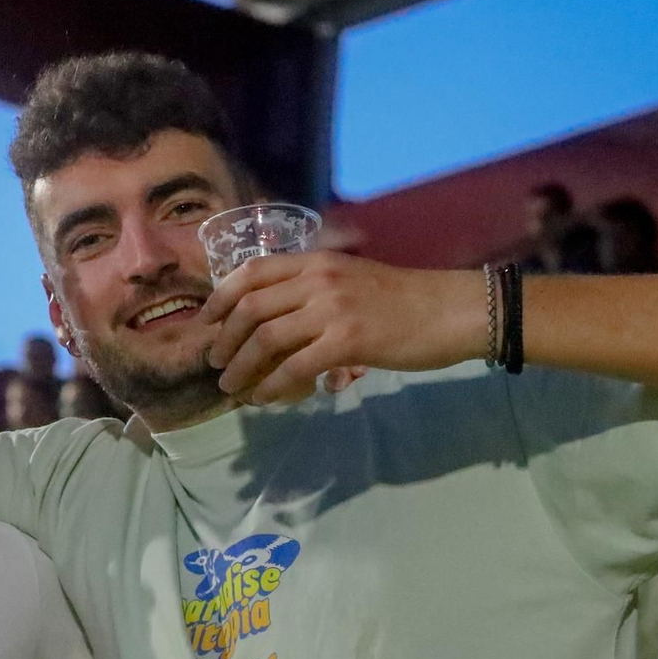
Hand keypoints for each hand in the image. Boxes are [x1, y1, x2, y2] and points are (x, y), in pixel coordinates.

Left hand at [202, 253, 480, 405]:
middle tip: (215, 363)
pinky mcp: (348, 340)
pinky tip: (264, 398)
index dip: (220, 298)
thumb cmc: (404, 301)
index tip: (205, 322)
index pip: (251, 272)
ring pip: (265, 339)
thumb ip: (313, 296)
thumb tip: (276, 330)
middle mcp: (318, 278)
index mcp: (315, 260)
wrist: (452, 310)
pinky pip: (294, 366)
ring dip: (241, 367)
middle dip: (224, 339)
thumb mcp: (351, 281)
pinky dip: (272, 385)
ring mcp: (332, 308)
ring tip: (232, 386)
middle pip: (250, 308)